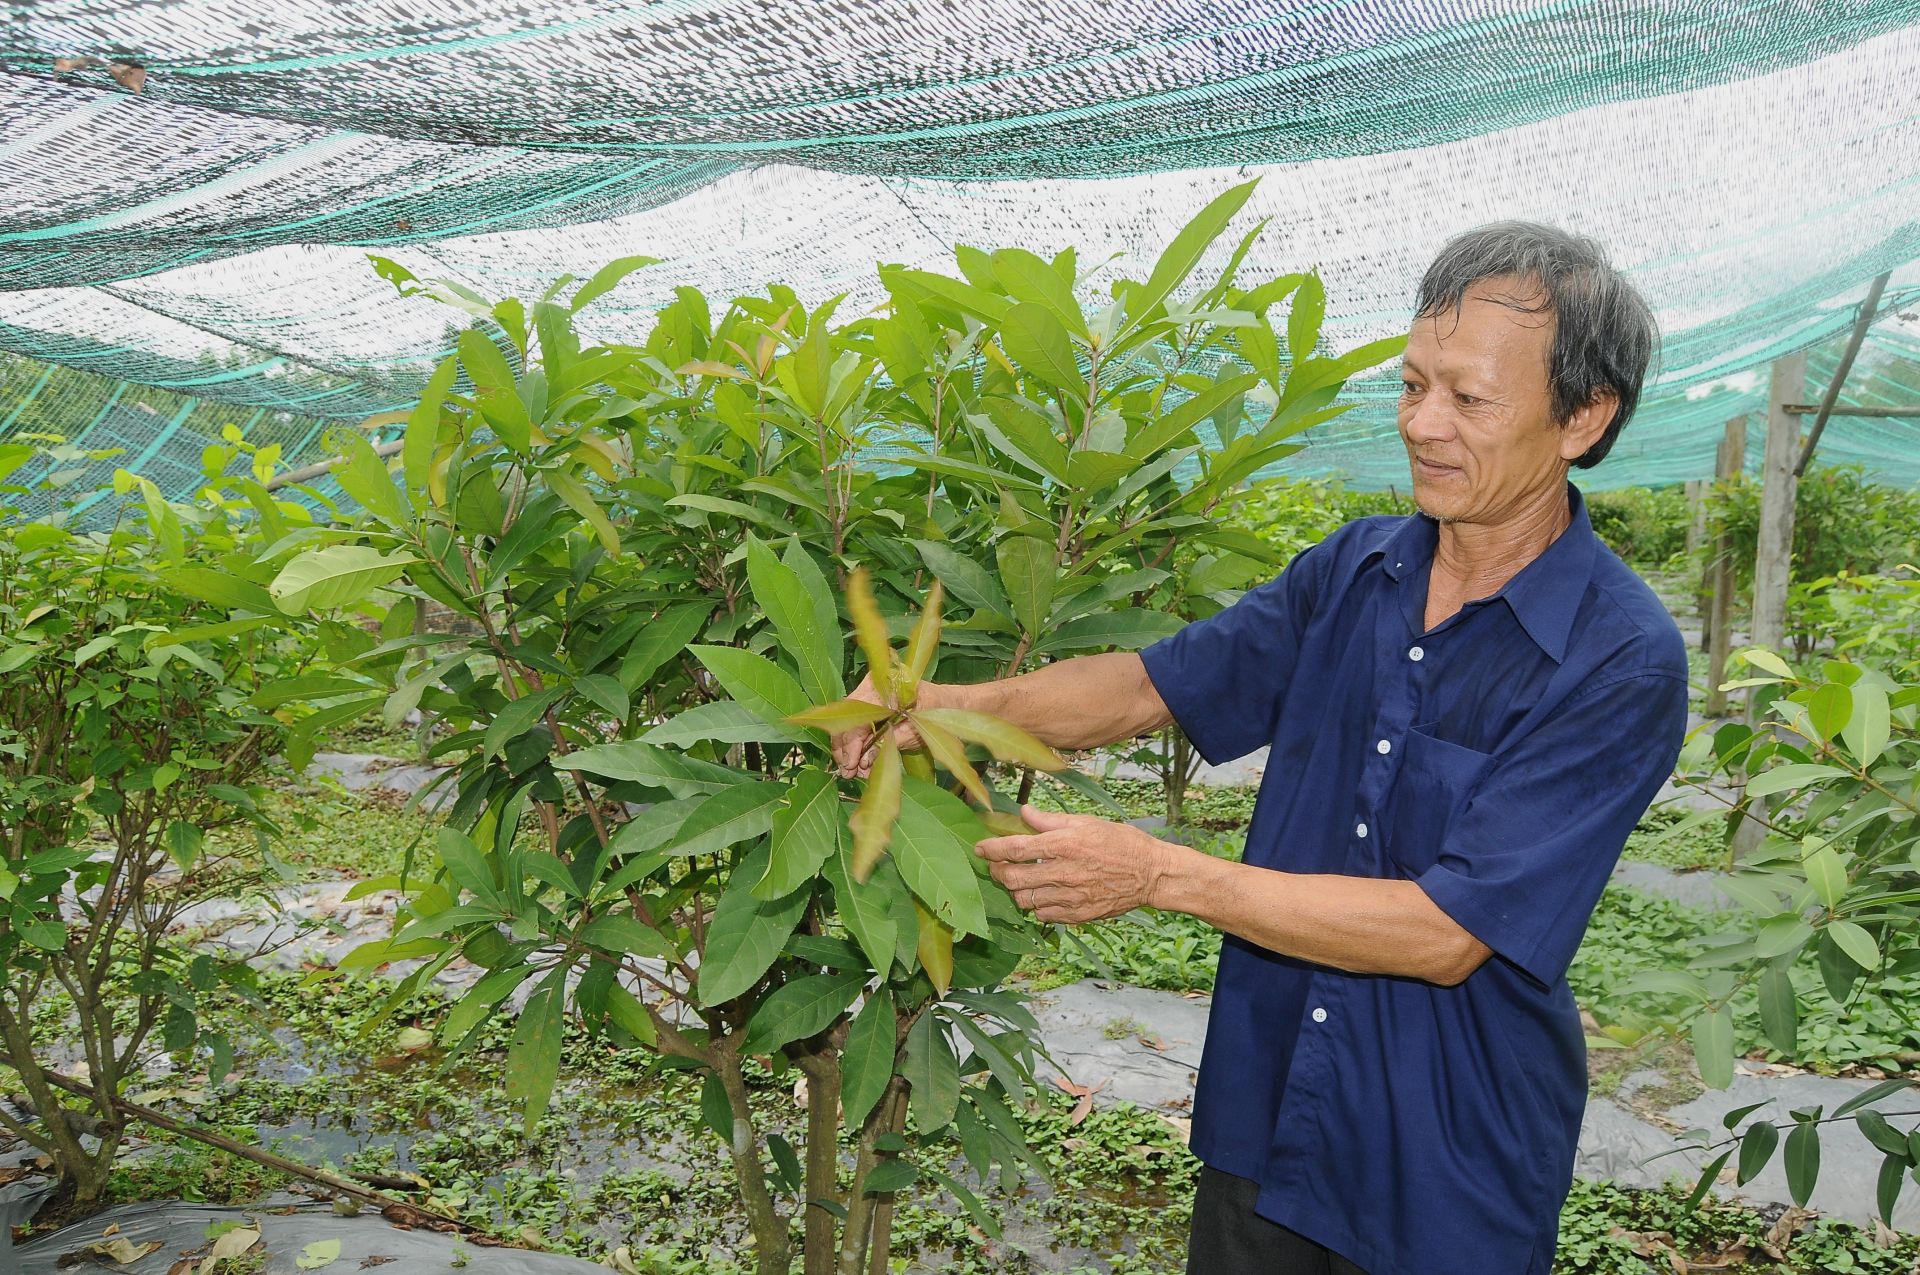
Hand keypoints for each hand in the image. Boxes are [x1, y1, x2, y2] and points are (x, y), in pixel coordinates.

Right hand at [831, 674, 933, 777]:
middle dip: (845, 749)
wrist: (946, 704)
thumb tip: (863, 761)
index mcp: (884, 688)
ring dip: (847, 749)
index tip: (851, 765)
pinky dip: (856, 743)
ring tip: (851, 771)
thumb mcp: (913, 734)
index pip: (857, 717)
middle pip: (848, 720)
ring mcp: (869, 694)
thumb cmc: (935, 717)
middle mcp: (871, 687)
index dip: (851, 743)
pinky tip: (858, 762)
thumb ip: (887, 745)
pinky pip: (856, 724)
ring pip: (848, 723)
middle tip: (848, 772)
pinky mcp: (870, 704)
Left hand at [974, 804, 1177, 924]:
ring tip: (1018, 880)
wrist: (1151, 873)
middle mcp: (1063, 872)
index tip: (979, 848)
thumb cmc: (1120, 842)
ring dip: (1015, 890)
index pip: (1014, 849)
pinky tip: (1042, 894)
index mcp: (1064, 844)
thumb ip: (1050, 821)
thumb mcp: (1086, 822)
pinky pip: (1042, 915)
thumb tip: (1024, 812)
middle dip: (996, 871)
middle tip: (995, 865)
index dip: (991, 849)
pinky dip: (1036, 906)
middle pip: (1011, 878)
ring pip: (1023, 900)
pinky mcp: (1077, 915)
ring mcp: (1070, 897)